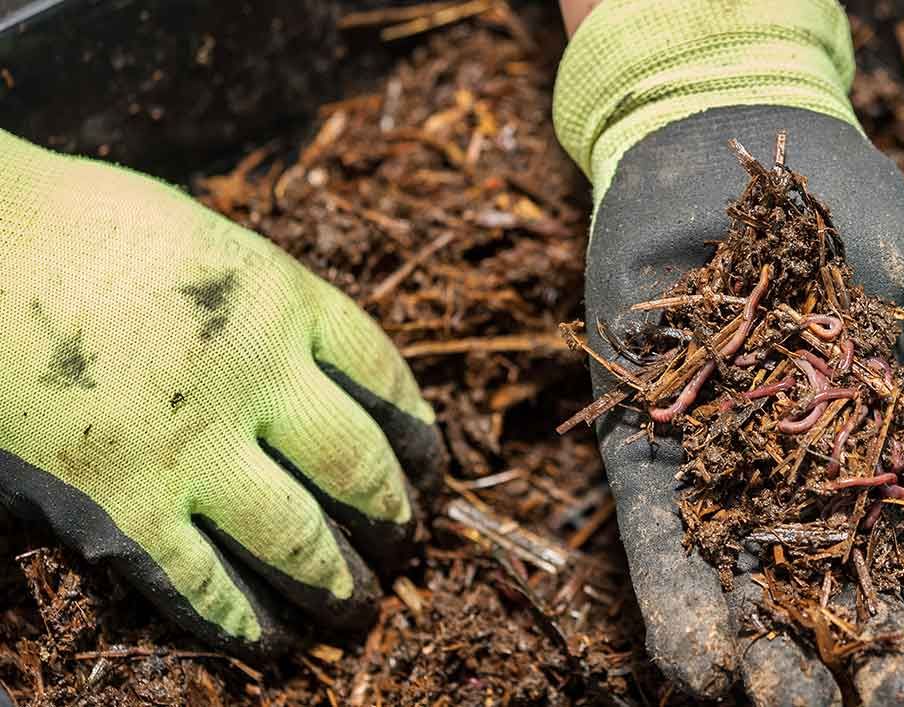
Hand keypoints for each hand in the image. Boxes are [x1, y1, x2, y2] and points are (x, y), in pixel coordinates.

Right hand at [0, 130, 446, 656]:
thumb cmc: (82, 227)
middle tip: (405, 542)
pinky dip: (241, 618)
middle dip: (391, 515)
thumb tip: (311, 366)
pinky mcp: (123, 506)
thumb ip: (269, 306)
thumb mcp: (209, 243)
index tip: (430, 465)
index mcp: (284, 302)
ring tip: (357, 604)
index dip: (418, 433)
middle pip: (357, 465)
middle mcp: (257, 379)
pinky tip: (267, 639)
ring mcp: (193, 448)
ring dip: (335, 581)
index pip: (384, 378)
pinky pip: (200, 582)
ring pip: (297, 538)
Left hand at [555, 2, 903, 702]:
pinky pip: (661, 547)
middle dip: (876, 663)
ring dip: (776, 664)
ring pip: (753, 594)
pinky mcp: (648, 460)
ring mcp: (728, 479)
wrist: (730, 152)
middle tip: (896, 703)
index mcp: (893, 463)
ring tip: (793, 705)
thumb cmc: (858, 219)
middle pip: (845, 600)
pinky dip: (680, 608)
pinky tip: (705, 668)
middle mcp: (810, 488)